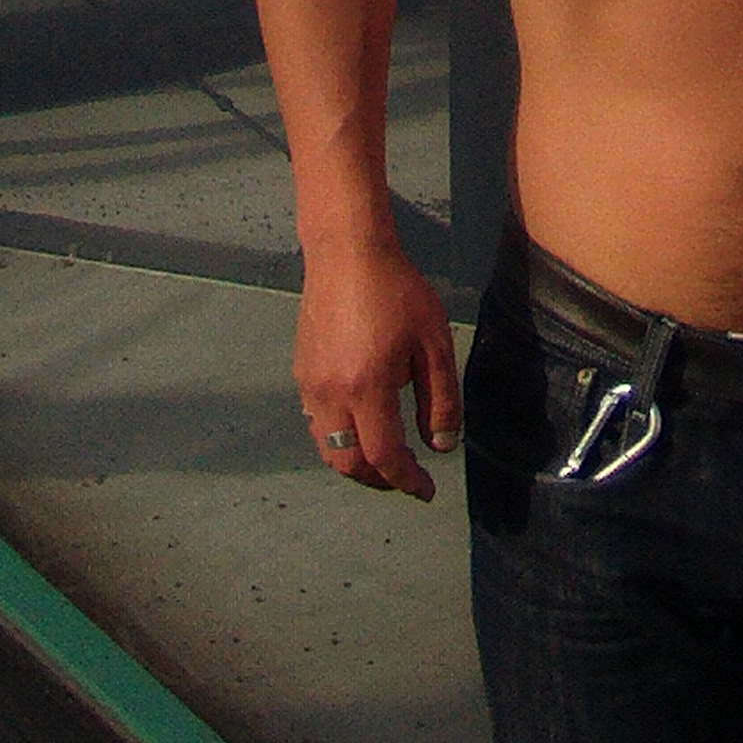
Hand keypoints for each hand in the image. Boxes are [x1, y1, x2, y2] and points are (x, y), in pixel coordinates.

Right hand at [294, 240, 461, 498]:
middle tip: (405, 476)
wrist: (346, 253)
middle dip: (377, 479)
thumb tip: (441, 446)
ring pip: (326, 447)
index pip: (384, 457)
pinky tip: (360, 423)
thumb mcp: (433, 343)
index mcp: (366, 389)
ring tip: (384, 456)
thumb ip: (440, 399)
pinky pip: (316, 422)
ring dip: (354, 462)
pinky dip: (338, 438)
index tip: (426, 490)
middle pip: (347, 463)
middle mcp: (330, 395)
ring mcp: (309, 385)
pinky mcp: (300, 372)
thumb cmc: (396, 292)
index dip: (407, 481)